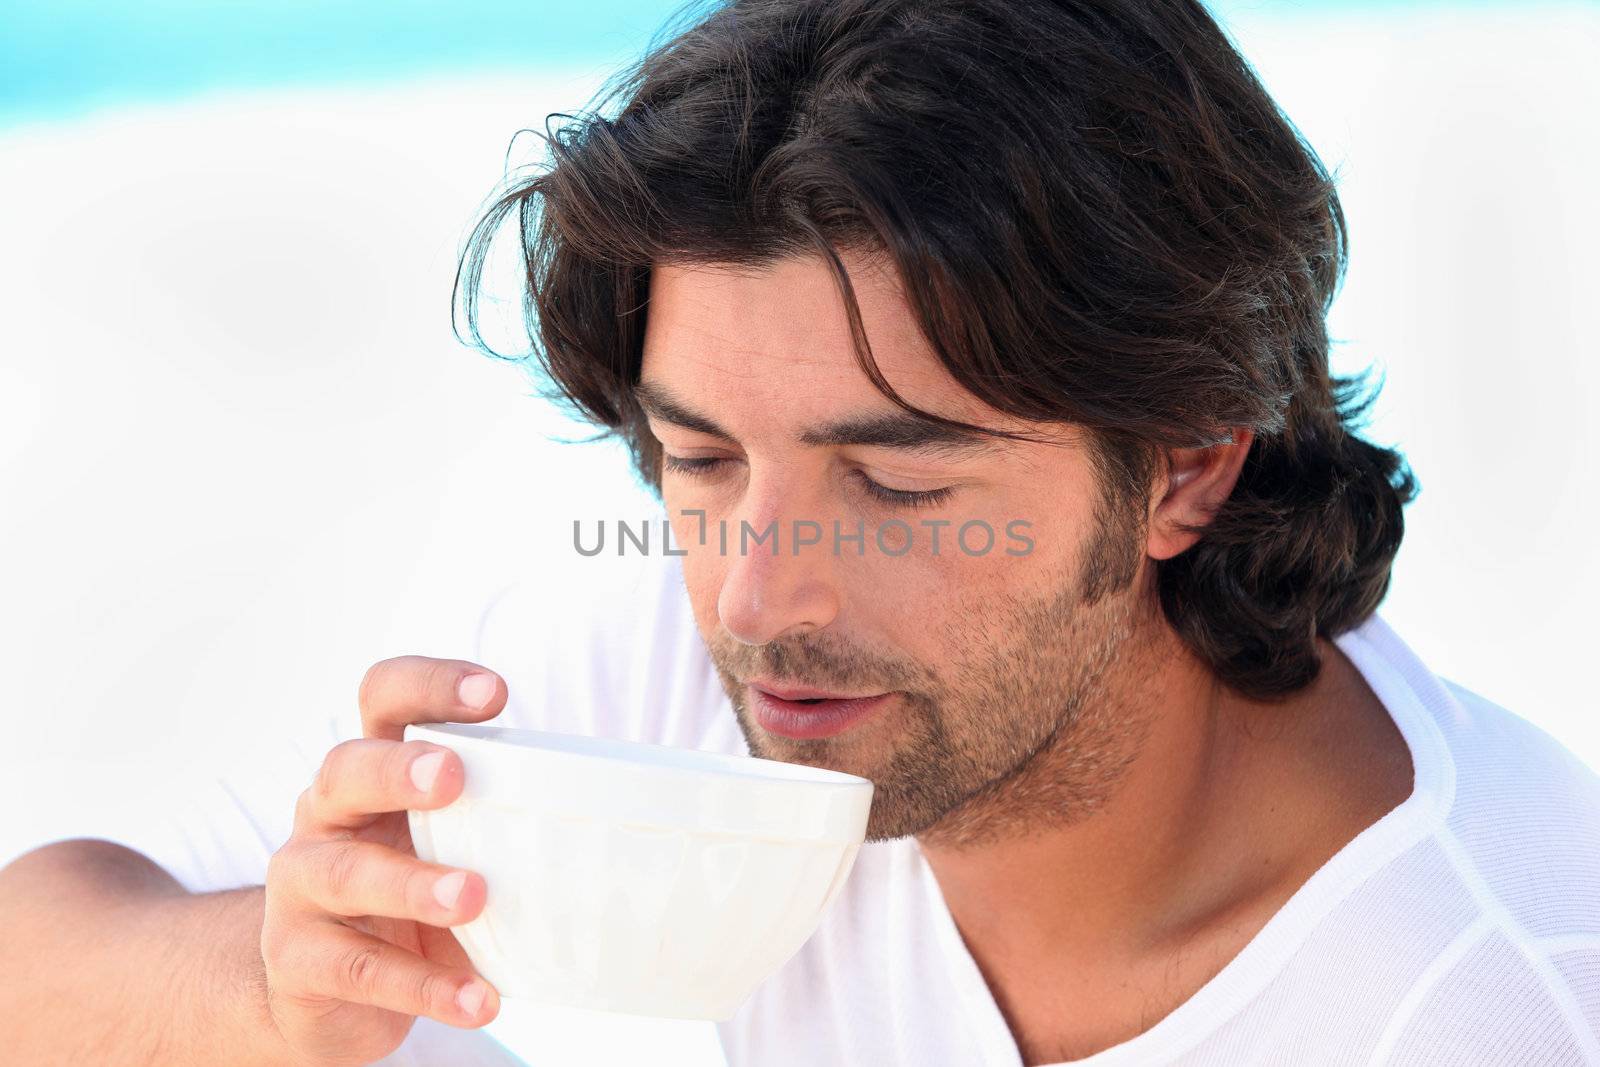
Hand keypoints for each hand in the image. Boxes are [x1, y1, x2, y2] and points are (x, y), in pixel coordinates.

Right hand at [260, 656, 505, 1065]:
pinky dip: (424, 986)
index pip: (383, 698)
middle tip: (453, 777)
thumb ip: (503, 819)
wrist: (324, 992)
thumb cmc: (408, 892)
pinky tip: (476, 999)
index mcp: (372, 771)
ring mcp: (301, 887)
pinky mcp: (299, 960)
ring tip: (473, 897)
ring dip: (411, 884)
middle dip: (398, 770)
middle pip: (345, 769)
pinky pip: (361, 970)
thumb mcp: (450, 843)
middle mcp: (326, 815)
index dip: (430, 683)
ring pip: (345, 873)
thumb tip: (624, 812)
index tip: (495, 692)